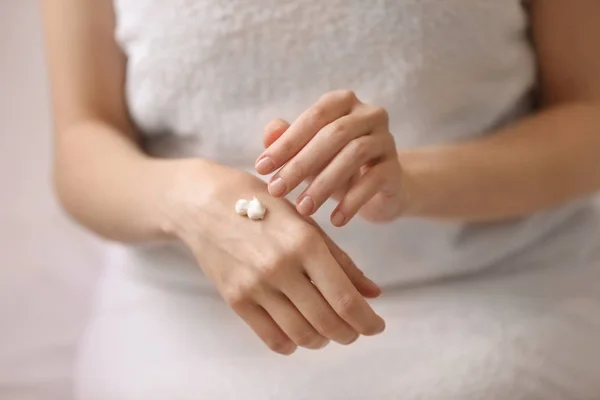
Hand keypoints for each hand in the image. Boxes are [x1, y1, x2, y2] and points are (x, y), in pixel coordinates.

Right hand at [165, 161, 384, 354]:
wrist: (204, 203)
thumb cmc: (261, 205)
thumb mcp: (306, 222)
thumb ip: (341, 260)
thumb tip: (373, 293)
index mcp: (305, 242)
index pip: (345, 298)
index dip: (367, 321)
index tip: (376, 325)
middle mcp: (281, 267)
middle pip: (327, 322)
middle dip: (350, 333)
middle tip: (355, 330)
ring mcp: (255, 286)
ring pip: (302, 334)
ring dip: (324, 340)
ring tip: (328, 330)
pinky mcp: (235, 299)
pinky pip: (272, 338)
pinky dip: (293, 343)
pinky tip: (299, 332)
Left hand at [256, 90, 403, 225]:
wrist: (379, 189)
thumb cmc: (336, 165)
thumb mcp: (308, 154)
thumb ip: (288, 141)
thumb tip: (268, 133)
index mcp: (343, 103)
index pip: (313, 117)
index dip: (286, 142)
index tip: (261, 168)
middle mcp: (369, 114)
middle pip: (333, 134)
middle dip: (301, 164)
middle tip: (277, 190)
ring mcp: (386, 139)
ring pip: (354, 154)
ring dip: (324, 184)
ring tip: (304, 208)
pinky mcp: (396, 167)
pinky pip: (374, 181)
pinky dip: (352, 201)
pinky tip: (335, 220)